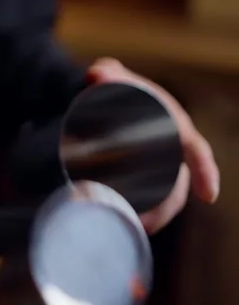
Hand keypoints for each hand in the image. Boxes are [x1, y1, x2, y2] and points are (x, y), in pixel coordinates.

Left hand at [86, 58, 219, 234]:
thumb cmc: (118, 87)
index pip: (196, 151)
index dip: (205, 171)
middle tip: (142, 224)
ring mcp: (162, 166)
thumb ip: (106, 73)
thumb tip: (97, 75)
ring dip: (153, 219)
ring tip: (131, 231)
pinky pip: (153, 202)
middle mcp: (174, 149)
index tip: (209, 195)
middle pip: (178, 186)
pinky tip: (131, 231)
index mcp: (176, 126)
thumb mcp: (112, 78)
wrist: (107, 98)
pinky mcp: (147, 178)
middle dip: (165, 209)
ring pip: (166, 200)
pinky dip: (144, 217)